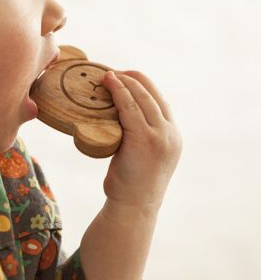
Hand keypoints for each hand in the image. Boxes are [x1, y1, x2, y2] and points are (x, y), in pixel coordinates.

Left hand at [101, 70, 181, 207]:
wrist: (133, 206)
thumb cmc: (133, 181)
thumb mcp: (145, 153)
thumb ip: (143, 133)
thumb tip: (122, 115)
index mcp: (173, 134)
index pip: (159, 99)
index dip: (142, 84)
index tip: (125, 77)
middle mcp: (170, 132)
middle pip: (152, 93)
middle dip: (132, 77)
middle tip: (113, 72)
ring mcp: (160, 135)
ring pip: (141, 97)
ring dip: (124, 81)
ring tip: (108, 75)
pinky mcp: (144, 139)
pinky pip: (129, 107)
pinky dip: (118, 91)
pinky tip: (108, 83)